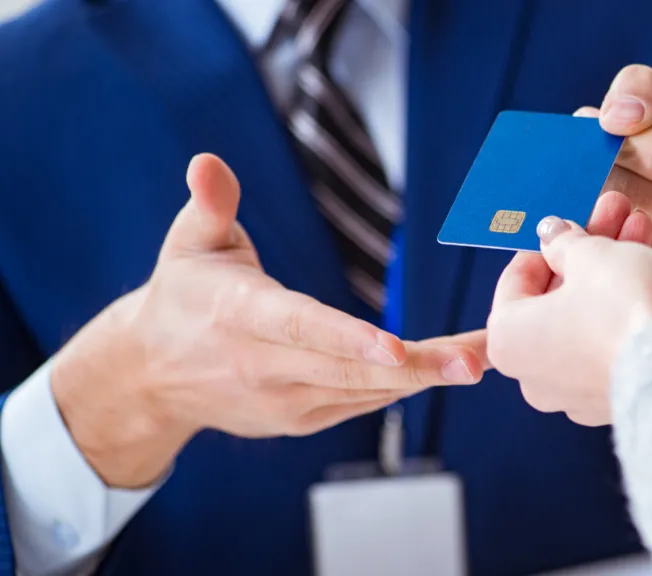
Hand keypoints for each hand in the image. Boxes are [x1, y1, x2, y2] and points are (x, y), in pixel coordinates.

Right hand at [50, 154, 487, 488]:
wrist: (152, 376)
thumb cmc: (183, 297)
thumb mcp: (188, 243)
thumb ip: (210, 205)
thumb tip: (207, 162)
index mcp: (238, 316)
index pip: (298, 326)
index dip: (349, 338)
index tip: (398, 348)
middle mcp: (262, 366)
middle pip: (348, 368)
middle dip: (418, 365)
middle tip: (476, 357)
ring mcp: (283, 401)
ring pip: (363, 392)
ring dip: (426, 377)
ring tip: (480, 359)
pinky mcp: (299, 419)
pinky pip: (359, 403)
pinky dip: (400, 388)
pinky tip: (443, 369)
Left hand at [487, 218, 651, 425]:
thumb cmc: (620, 311)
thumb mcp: (589, 256)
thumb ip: (565, 243)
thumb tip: (553, 236)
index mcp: (506, 341)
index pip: (516, 281)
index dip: (546, 244)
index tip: (567, 224)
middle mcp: (533, 376)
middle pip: (556, 298)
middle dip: (586, 252)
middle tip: (610, 215)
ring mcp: (575, 394)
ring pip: (586, 319)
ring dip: (610, 272)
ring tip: (637, 226)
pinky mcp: (614, 401)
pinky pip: (609, 345)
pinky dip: (623, 311)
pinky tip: (650, 270)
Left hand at [577, 65, 651, 316]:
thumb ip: (640, 91)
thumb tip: (613, 118)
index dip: (613, 148)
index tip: (588, 143)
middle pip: (642, 200)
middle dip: (597, 181)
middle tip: (569, 172)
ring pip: (631, 238)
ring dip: (592, 216)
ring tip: (581, 195)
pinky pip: (630, 267)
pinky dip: (602, 246)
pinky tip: (591, 227)